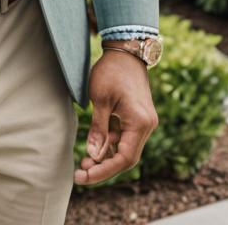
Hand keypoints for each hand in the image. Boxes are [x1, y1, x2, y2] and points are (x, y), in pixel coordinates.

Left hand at [73, 49, 158, 185]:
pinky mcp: (138, 118)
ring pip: (125, 149)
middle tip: (81, 173)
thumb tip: (93, 156)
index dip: (103, 171)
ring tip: (85, 162)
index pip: (124, 158)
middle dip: (104, 167)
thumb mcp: (100, 99)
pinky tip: (96, 148)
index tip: (84, 177)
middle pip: (126, 158)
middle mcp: (147, 126)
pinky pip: (125, 138)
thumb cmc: (111, 72)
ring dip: (106, 157)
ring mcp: (144, 122)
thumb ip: (98, 129)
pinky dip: (111, 144)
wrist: (126, 51)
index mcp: (140, 123)